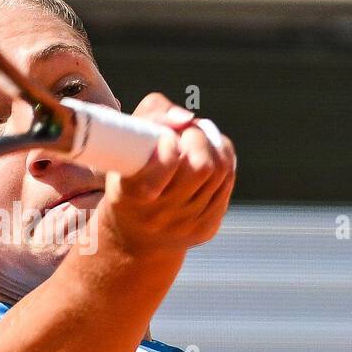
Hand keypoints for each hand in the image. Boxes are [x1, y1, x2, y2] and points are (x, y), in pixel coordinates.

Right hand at [97, 93, 235, 258]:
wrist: (133, 235)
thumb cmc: (128, 176)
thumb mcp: (123, 144)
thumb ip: (152, 116)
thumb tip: (187, 118)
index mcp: (130, 195)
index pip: (164, 166)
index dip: (172, 146)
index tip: (166, 138)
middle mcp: (158, 216)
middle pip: (201, 167)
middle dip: (197, 138)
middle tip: (183, 133)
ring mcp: (186, 225)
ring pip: (220, 171)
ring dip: (211, 146)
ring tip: (195, 141)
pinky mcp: (207, 227)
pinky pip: (227, 181)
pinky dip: (221, 160)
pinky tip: (207, 155)